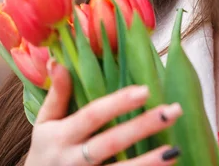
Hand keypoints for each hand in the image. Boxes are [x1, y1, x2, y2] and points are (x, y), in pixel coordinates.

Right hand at [24, 60, 182, 165]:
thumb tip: (59, 62)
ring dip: (149, 162)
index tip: (145, 90)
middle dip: (143, 127)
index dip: (118, 103)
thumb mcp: (44, 124)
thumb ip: (56, 95)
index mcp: (61, 135)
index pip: (93, 115)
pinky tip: (165, 165)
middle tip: (173, 111)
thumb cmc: (45, 152)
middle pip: (112, 142)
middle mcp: (73, 158)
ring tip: (174, 150)